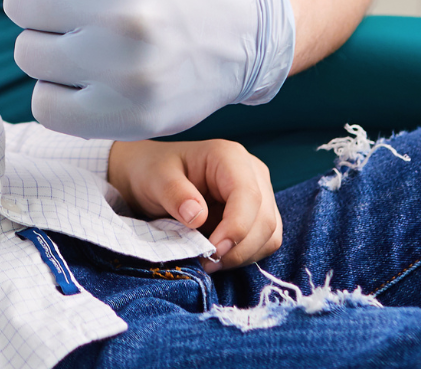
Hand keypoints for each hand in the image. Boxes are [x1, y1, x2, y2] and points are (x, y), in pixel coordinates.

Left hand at [3, 0, 295, 139]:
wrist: (248, 32)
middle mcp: (120, 10)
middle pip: (18, 2)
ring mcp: (122, 67)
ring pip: (27, 53)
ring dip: (54, 46)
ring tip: (100, 36)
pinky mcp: (123, 114)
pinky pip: (45, 105)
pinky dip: (64, 94)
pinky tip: (100, 74)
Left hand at [107, 138, 281, 271]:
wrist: (150, 176)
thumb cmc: (153, 171)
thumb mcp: (155, 178)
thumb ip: (175, 194)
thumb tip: (198, 217)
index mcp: (229, 156)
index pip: (248, 196)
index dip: (237, 228)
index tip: (214, 251)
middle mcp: (252, 173)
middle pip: (265, 219)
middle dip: (239, 248)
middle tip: (206, 263)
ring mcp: (259, 194)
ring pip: (269, 235)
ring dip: (242, 255)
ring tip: (209, 262)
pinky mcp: (257, 215)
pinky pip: (263, 242)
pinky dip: (243, 255)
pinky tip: (217, 257)